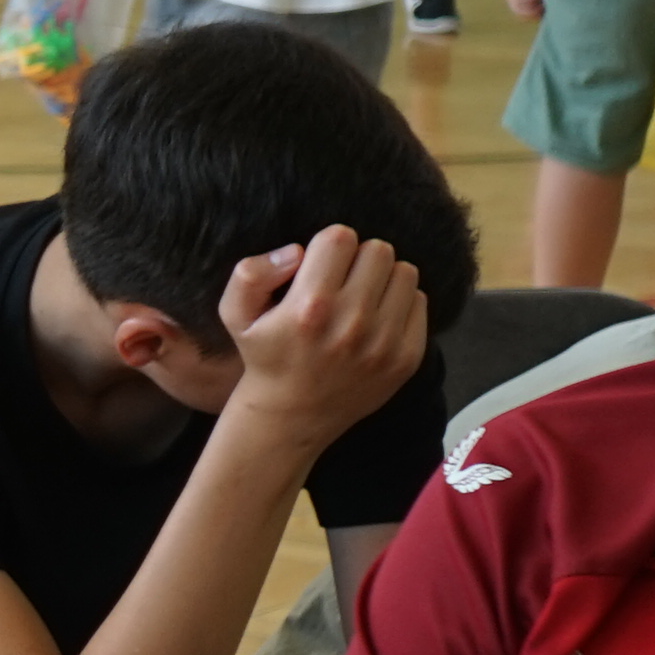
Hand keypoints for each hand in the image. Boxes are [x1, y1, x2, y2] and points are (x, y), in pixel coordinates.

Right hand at [214, 222, 433, 455]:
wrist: (292, 416)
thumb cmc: (266, 356)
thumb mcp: (235, 314)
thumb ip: (251, 273)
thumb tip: (296, 252)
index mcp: (309, 306)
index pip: (340, 238)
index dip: (329, 246)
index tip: (321, 267)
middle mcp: (350, 323)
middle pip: (379, 250)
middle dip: (359, 259)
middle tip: (343, 281)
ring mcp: (384, 342)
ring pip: (404, 273)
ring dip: (383, 279)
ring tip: (362, 298)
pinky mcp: (406, 357)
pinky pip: (419, 302)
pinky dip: (400, 304)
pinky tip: (377, 319)